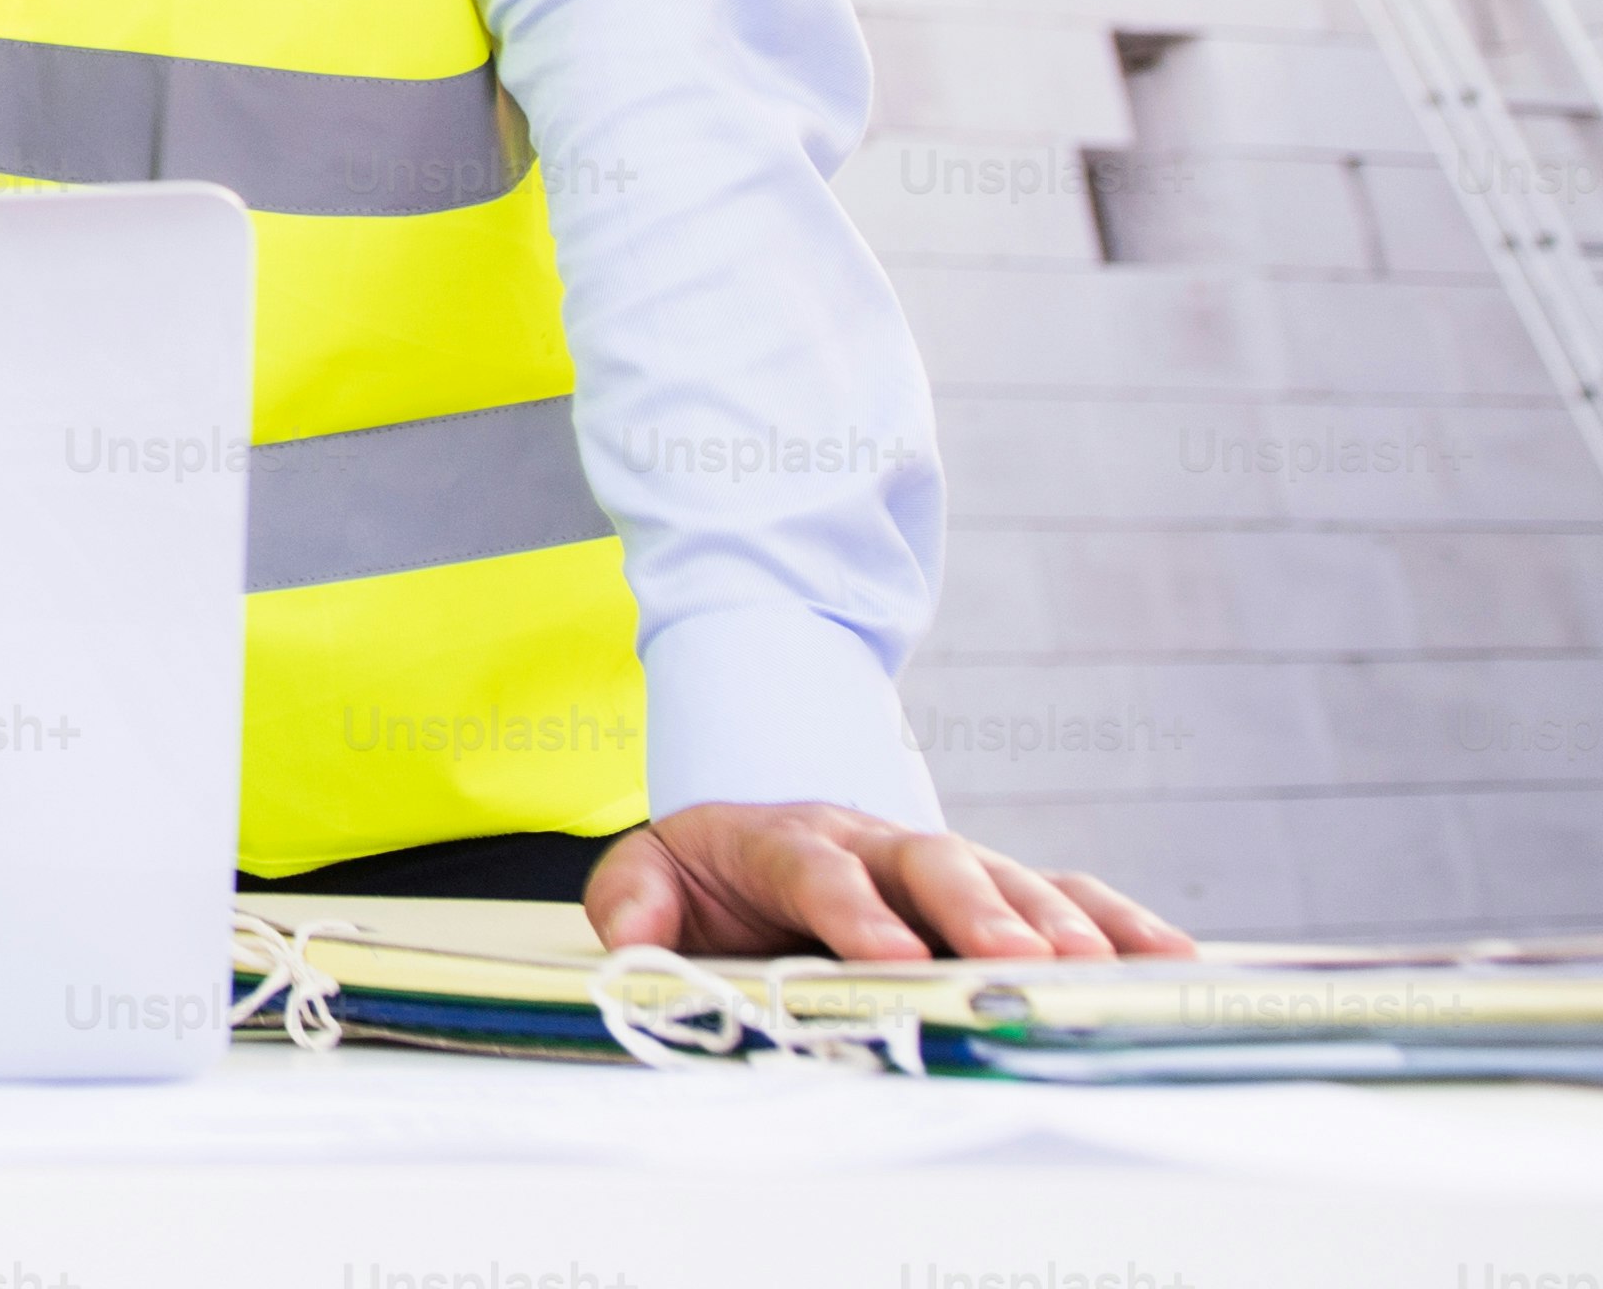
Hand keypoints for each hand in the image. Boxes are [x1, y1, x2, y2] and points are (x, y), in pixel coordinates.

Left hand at [588, 802, 1192, 966]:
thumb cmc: (712, 872)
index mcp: (788, 840)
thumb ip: (636, 901)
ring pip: (1007, 880)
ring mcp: (944, 865)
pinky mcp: (995, 891)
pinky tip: (1169, 959)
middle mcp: (877, 845)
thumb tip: (638, 943)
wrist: (759, 834)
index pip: (820, 870)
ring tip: (1092, 972)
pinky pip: (1067, 897)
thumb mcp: (652, 873)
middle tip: (1013, 962)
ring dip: (1054, 925)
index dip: (853, 911)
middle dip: (973, 914)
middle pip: (931, 867)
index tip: (886, 955)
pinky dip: (1119, 924)